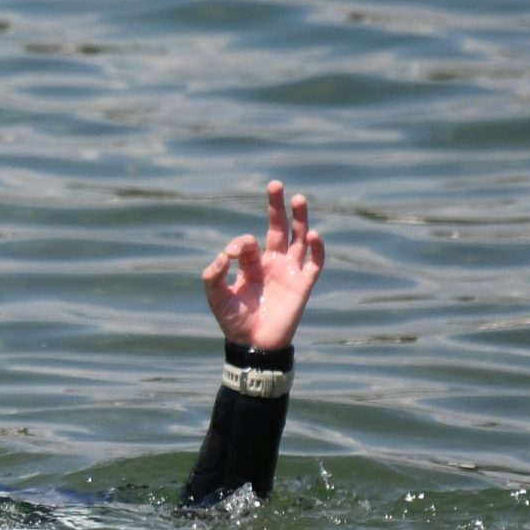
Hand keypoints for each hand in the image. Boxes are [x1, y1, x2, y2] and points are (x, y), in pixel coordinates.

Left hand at [203, 181, 323, 351]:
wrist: (253, 345)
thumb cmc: (234, 321)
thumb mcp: (216, 297)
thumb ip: (213, 275)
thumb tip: (222, 255)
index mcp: (251, 265)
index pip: (248, 241)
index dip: (240, 242)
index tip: (231, 254)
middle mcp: (272, 263)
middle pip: (279, 228)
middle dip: (277, 207)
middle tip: (275, 184)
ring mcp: (290, 272)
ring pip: (299, 238)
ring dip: (300, 218)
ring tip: (298, 198)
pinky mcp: (303, 284)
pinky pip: (315, 263)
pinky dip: (317, 249)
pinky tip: (313, 235)